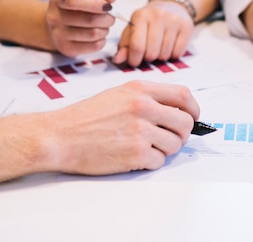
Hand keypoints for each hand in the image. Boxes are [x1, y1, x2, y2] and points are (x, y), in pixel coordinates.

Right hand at [44, 80, 199, 174]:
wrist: (59, 136)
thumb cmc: (86, 117)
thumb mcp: (119, 94)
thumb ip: (147, 98)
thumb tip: (177, 110)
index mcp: (140, 90)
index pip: (183, 95)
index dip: (193, 109)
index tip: (193, 117)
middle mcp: (143, 108)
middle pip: (185, 122)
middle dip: (182, 134)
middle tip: (170, 138)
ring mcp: (140, 131)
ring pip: (174, 144)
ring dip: (165, 149)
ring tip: (146, 147)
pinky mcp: (135, 154)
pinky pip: (159, 161)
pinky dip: (150, 162)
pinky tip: (134, 156)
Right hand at [46, 0, 115, 56]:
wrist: (58, 26)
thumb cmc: (75, 7)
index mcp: (58, 0)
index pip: (74, 2)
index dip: (95, 4)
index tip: (108, 6)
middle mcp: (55, 18)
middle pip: (90, 20)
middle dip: (107, 18)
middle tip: (110, 17)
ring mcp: (59, 35)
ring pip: (94, 34)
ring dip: (105, 29)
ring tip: (103, 26)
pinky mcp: (67, 48)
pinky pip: (94, 46)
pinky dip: (102, 40)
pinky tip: (99, 35)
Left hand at [113, 0, 193, 66]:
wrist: (172, 5)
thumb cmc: (149, 21)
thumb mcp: (133, 29)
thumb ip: (124, 45)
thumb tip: (118, 60)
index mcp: (140, 16)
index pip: (136, 46)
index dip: (134, 59)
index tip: (134, 62)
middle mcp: (158, 15)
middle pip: (151, 52)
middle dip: (148, 58)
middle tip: (148, 52)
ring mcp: (174, 20)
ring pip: (165, 54)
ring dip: (161, 57)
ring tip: (159, 48)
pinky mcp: (187, 26)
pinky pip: (178, 53)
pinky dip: (173, 55)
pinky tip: (170, 46)